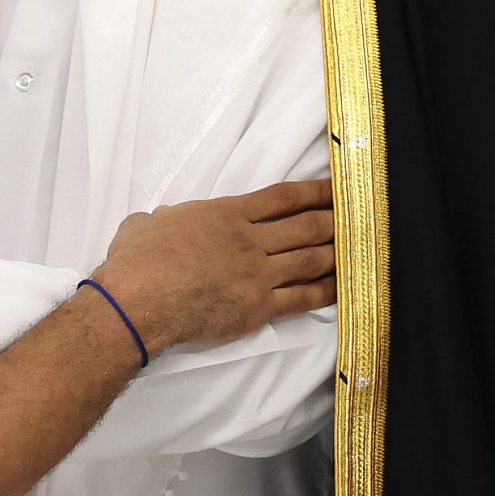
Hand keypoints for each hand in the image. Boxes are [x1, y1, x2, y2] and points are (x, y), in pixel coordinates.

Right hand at [92, 178, 334, 357]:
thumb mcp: (143, 226)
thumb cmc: (135, 261)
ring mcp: (258, 274)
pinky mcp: (259, 307)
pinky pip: (304, 298)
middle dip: (337, 221)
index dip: (316, 191)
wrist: (138, 301)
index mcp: (226, 214)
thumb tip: (160, 219)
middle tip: (359, 219)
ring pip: (312, 259)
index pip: (283, 197)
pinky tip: (344, 288)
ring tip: (358, 251)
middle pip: (307, 226)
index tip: (339, 188)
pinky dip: (328, 292)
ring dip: (338, 254)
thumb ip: (161, 219)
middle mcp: (250, 240)